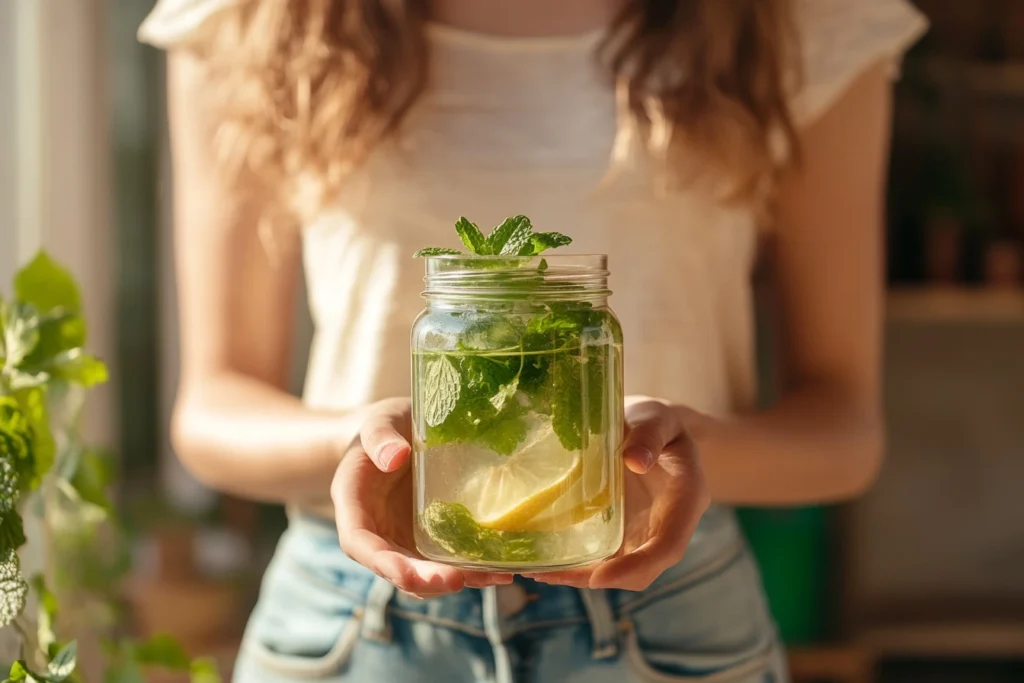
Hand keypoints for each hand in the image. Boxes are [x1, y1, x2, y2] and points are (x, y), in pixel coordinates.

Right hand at [331, 398, 513, 598]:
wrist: (396, 434)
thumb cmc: (381, 426)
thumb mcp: (377, 423)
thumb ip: (380, 438)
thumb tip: (396, 457)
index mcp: (354, 504)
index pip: (358, 542)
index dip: (381, 563)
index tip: (405, 575)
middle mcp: (377, 531)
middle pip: (393, 567)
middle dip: (424, 580)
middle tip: (457, 581)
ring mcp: (403, 539)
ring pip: (423, 572)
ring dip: (455, 580)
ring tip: (492, 577)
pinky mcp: (428, 539)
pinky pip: (446, 561)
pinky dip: (471, 569)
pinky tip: (501, 569)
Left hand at [525, 397, 710, 590]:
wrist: (652, 428)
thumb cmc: (656, 421)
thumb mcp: (657, 418)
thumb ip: (650, 435)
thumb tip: (635, 461)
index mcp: (687, 498)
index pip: (668, 545)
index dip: (638, 565)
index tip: (599, 577)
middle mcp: (671, 524)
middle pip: (645, 568)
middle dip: (602, 579)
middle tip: (553, 576)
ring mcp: (648, 532)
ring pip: (623, 569)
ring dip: (584, 577)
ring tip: (541, 573)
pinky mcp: (628, 532)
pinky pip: (608, 557)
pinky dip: (580, 565)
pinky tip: (547, 562)